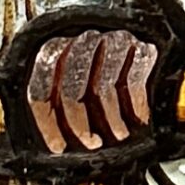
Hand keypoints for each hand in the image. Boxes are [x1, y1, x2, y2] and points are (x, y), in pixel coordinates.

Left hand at [27, 27, 158, 152]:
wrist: (145, 37)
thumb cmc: (98, 69)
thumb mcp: (68, 83)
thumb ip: (52, 100)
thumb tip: (40, 136)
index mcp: (51, 47)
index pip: (40, 88)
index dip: (48, 122)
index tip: (58, 146)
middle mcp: (79, 39)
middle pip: (71, 91)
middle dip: (80, 125)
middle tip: (90, 145)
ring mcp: (110, 40)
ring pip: (102, 88)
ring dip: (111, 119)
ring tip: (118, 135)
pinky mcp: (138, 44)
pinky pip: (133, 80)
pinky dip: (136, 105)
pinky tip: (138, 118)